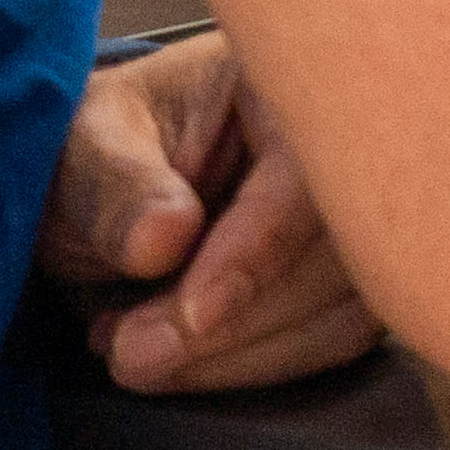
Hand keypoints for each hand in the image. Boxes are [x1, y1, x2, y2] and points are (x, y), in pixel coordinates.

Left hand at [40, 30, 377, 394]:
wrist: (111, 186)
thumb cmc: (105, 150)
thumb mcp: (85, 148)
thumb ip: (117, 187)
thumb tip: (161, 240)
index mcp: (290, 83)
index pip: (302, 177)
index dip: (255, 252)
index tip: (193, 315)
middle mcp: (351, 145)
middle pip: (342, 253)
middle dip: (238, 322)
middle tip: (135, 353)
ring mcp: (364, 213)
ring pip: (347, 308)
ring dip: (243, 355)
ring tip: (138, 355)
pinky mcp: (358, 273)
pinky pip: (337, 337)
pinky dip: (260, 366)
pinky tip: (185, 358)